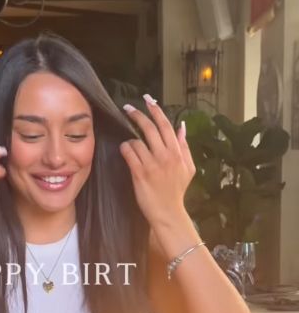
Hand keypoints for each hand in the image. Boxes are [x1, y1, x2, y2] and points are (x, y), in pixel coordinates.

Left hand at [120, 97, 194, 228]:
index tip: (148, 99)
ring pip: (137, 140)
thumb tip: (182, 127)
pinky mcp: (140, 174)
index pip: (165, 125)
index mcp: (177, 152)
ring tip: (129, 144)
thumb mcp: (188, 168)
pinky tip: (125, 151)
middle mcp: (165, 156)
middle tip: (127, 108)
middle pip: (149, 128)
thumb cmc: (177, 191)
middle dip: (137, 115)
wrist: (168, 213)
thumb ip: (185, 146)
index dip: (155, 110)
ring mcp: (152, 165)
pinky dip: (125, 149)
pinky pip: (129, 153)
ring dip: (130, 138)